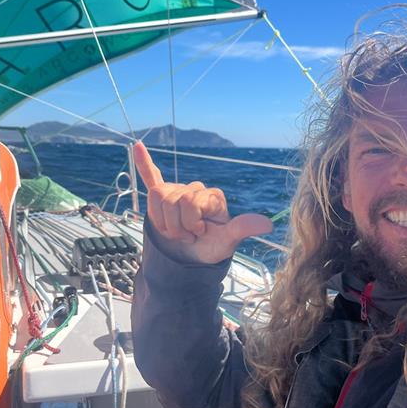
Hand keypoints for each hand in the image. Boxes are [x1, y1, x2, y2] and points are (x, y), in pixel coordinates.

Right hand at [133, 142, 272, 263]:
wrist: (192, 260)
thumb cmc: (212, 248)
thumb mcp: (227, 241)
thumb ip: (243, 228)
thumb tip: (268, 224)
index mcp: (211, 196)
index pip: (189, 202)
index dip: (189, 223)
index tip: (199, 234)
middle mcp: (195, 189)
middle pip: (172, 201)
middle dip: (175, 226)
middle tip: (186, 236)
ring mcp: (178, 192)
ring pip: (156, 197)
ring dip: (162, 222)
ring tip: (175, 231)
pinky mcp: (163, 197)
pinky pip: (152, 176)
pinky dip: (143, 163)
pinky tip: (138, 147)